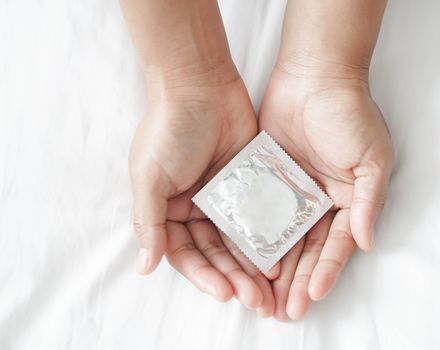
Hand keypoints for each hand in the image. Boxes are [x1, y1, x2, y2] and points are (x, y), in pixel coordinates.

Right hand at [129, 69, 276, 316]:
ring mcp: (225, 198)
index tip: (224, 292)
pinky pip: (259, 216)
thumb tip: (145, 266)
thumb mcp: (149, 176)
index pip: (185, 254)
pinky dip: (268, 236)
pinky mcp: (249, 184)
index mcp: (169, 211)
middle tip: (255, 300)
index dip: (204, 276)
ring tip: (271, 289)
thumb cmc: (169, 129)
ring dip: (252, 265)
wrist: (200, 84)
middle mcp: (196, 209)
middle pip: (216, 253)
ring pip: (240, 240)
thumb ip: (149, 222)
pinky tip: (282, 255)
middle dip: (234, 277)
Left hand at [259, 66, 393, 319]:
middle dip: (296, 280)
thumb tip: (367, 243)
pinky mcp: (265, 178)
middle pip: (306, 249)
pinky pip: (258, 212)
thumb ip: (368, 202)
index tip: (311, 296)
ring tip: (263, 298)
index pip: (335, 245)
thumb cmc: (349, 114)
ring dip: (273, 269)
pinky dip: (253, 237)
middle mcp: (317, 201)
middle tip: (282, 310)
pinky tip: (244, 260)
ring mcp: (290, 192)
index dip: (325, 271)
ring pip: (280, 238)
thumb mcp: (373, 159)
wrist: (315, 75)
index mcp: (345, 200)